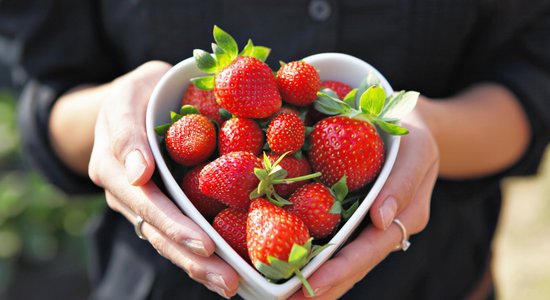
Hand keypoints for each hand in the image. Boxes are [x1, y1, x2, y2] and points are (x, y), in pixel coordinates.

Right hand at [87, 61, 238, 297]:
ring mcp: (139, 203)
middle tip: (227, 279)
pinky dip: (198, 254)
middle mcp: (124, 190)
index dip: (173, 223)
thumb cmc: (139, 93)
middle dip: (192, 256)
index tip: (203, 243)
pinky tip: (225, 271)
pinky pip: (175, 233)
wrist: (132, 102)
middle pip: (157, 230)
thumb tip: (139, 174)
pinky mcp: (157, 207)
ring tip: (230, 286)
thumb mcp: (131, 93)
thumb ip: (128, 132)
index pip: (145, 199)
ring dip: (198, 266)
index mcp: (114, 162)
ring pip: (166, 240)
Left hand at [289, 102, 438, 298]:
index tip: (311, 286)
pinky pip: (334, 237)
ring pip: (342, 258)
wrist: (409, 125)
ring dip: (315, 277)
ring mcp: (369, 224)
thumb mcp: (417, 150)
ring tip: (283, 293)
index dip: (341, 271)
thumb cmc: (413, 134)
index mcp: (406, 217)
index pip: (369, 250)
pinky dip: (314, 251)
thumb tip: (382, 221)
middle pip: (354, 266)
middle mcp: (386, 228)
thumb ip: (402, 183)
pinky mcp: (354, 214)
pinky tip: (287, 257)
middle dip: (323, 286)